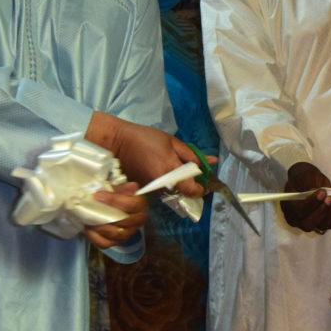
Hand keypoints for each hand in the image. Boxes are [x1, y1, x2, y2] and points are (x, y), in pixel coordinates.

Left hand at [84, 181, 146, 249]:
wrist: (118, 208)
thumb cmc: (120, 196)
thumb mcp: (121, 188)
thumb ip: (119, 188)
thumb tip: (113, 188)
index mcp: (140, 206)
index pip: (130, 205)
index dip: (114, 200)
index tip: (99, 195)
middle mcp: (136, 222)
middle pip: (122, 221)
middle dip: (105, 214)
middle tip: (90, 207)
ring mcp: (127, 234)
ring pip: (114, 234)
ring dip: (99, 226)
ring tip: (88, 218)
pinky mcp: (115, 242)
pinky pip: (105, 243)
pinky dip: (94, 237)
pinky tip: (87, 228)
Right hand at [86, 112, 206, 196]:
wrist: (118, 144)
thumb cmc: (146, 138)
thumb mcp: (172, 142)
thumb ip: (192, 155)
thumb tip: (212, 162)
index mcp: (171, 170)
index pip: (193, 190)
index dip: (202, 188)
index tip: (205, 180)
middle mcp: (162, 185)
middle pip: (184, 192)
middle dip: (190, 184)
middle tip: (189, 170)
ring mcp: (152, 190)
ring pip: (173, 192)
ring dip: (178, 183)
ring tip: (171, 166)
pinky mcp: (144, 191)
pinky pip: (162, 191)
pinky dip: (166, 184)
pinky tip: (161, 170)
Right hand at [280, 162, 330, 232]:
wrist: (309, 182)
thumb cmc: (304, 178)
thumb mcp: (303, 175)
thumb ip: (307, 182)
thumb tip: (315, 191)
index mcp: (288, 206)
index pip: (298, 210)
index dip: (311, 203)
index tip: (322, 192)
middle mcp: (297, 219)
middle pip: (308, 224)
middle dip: (321, 211)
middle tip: (330, 198)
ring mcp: (310, 224)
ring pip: (322, 226)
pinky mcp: (322, 224)